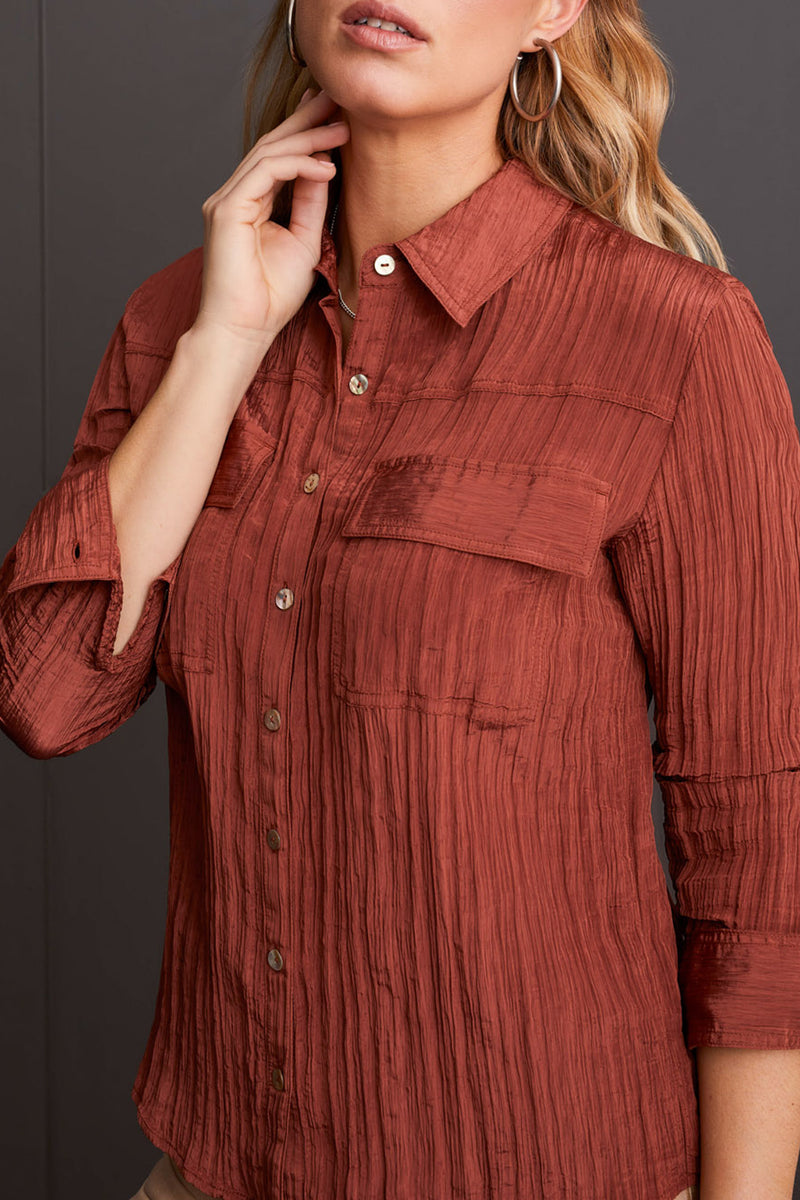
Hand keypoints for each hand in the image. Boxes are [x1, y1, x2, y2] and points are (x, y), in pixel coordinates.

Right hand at [192, 87, 349, 354]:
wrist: (243, 331)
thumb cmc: (270, 298)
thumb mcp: (305, 241)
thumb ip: (312, 203)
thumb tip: (326, 166)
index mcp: (249, 203)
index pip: (278, 158)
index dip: (306, 133)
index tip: (338, 117)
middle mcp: (234, 196)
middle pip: (272, 145)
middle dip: (307, 120)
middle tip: (339, 99)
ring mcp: (226, 200)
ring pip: (269, 153)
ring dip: (309, 138)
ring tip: (343, 129)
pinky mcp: (227, 209)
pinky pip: (266, 172)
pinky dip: (299, 165)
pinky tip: (327, 166)